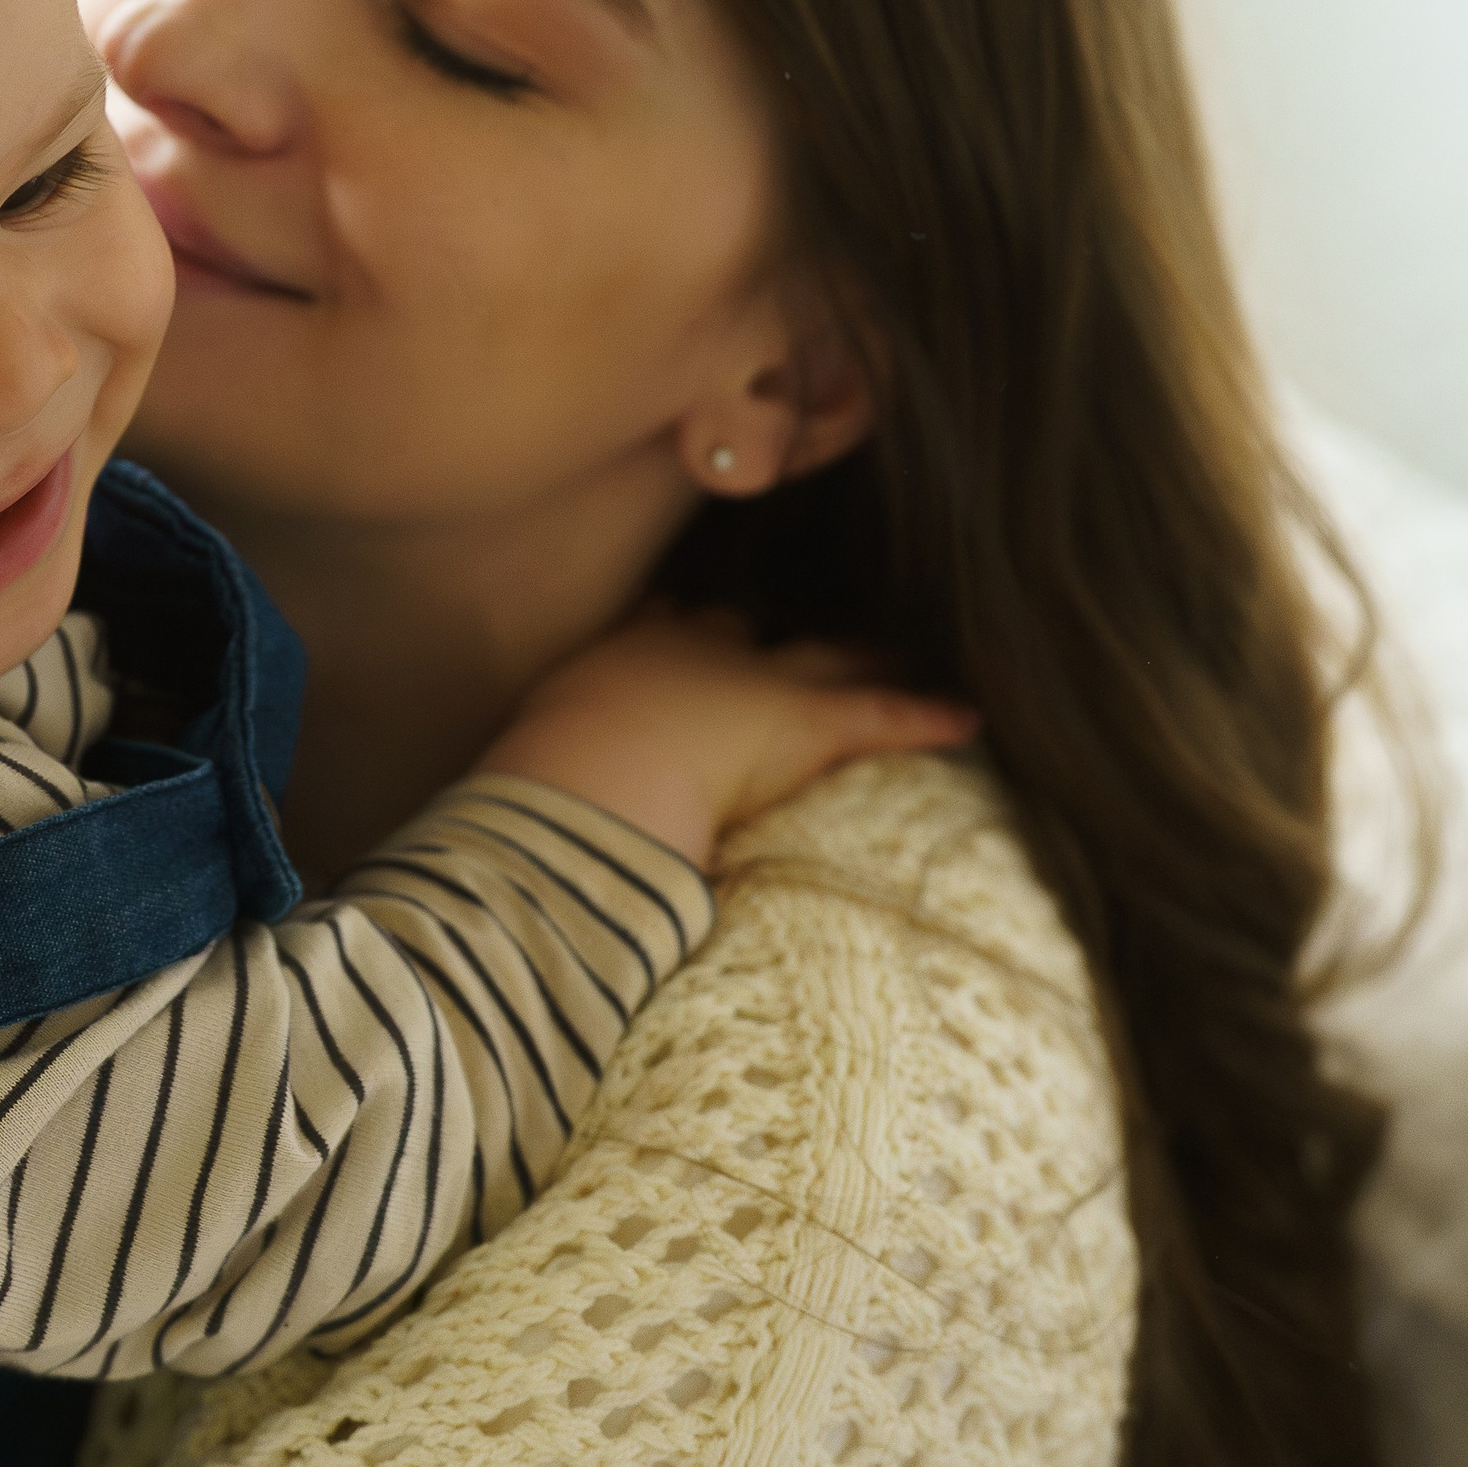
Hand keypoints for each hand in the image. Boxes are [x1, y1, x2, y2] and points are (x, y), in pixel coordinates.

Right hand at [476, 604, 978, 869]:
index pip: (667, 627)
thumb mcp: (527, 767)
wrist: (590, 777)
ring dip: (860, 659)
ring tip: (894, 653)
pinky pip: (880, 712)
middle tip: (802, 632)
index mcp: (623, 655)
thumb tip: (499, 840)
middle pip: (747, 630)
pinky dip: (925, 714)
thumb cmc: (543, 779)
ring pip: (823, 659)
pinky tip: (968, 716)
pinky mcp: (806, 720)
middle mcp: (691, 648)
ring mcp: (754, 679)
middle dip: (774, 633)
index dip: (688, 631)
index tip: (697, 626)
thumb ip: (535, 788)